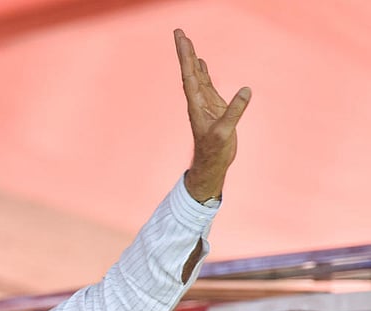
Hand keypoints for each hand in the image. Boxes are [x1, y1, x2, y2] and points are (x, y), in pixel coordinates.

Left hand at [174, 29, 250, 202]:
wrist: (211, 164)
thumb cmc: (214, 151)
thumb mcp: (225, 132)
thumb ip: (234, 111)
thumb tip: (246, 91)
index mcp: (196, 104)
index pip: (189, 74)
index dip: (186, 56)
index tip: (182, 38)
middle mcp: (197, 100)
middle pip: (190, 71)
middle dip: (185, 52)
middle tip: (179, 32)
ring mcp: (205, 103)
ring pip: (197, 76)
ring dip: (192, 59)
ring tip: (187, 42)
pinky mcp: (213, 107)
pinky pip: (206, 84)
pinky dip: (203, 72)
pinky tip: (201, 63)